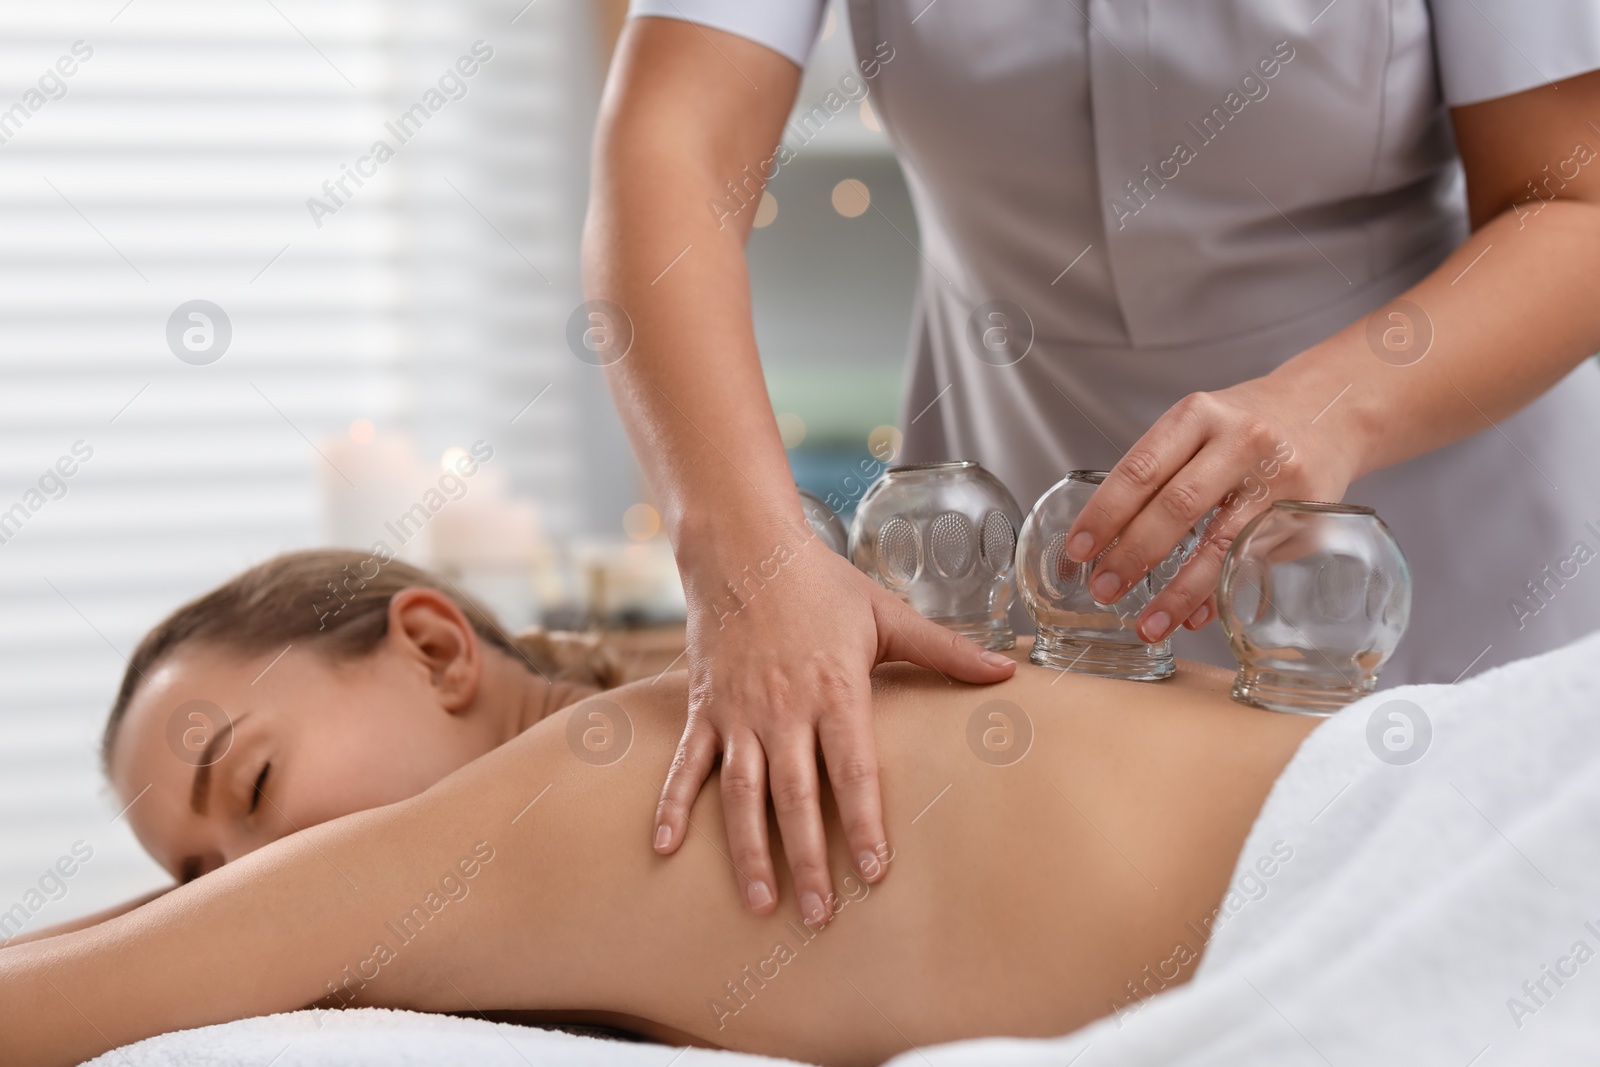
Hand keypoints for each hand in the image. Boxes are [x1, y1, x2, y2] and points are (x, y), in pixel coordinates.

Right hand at [655, 530, 1015, 926]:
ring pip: (742, 793)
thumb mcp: (887, 613)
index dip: (863, 824)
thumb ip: (946, 649)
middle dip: (808, 860)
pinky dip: (671, 805)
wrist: (743, 545)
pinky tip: (664, 848)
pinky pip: (686, 764)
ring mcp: (738, 711)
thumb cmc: (820, 581)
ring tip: (760, 904)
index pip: (853, 770)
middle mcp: (783, 708)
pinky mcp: (703, 707)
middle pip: (796, 796)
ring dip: (749, 851)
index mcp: (834, 689)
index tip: (874, 872)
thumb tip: (1009, 670)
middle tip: (818, 918)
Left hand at [1062, 377, 1361, 641]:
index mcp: (1198, 415)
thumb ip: (1157, 475)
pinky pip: (1254, 560)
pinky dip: (1219, 593)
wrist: (1331, 410)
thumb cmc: (1245, 426)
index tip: (1078, 551)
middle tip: (1104, 590)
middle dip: (1133, 555)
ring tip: (1149, 624)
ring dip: (1178, 591)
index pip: (1140, 469)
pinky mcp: (1307, 511)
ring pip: (1220, 542)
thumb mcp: (1197, 427)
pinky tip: (1195, 616)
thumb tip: (1104, 544)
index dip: (1105, 514)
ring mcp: (1278, 476)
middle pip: (1177, 505)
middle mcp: (1239, 440)